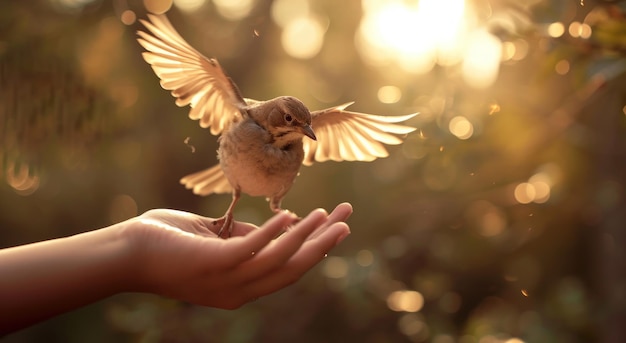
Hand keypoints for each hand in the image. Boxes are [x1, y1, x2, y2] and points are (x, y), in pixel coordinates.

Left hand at [120, 203, 351, 308]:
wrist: (125, 254)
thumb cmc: (167, 243)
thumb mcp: (217, 241)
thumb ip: (246, 238)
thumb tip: (281, 225)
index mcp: (241, 286)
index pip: (287, 269)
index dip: (315, 250)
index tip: (337, 228)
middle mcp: (239, 291)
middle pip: (293, 269)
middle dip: (324, 244)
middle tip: (348, 219)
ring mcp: (226, 281)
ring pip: (279, 262)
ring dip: (306, 237)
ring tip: (328, 214)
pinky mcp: (212, 265)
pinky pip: (251, 250)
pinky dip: (274, 233)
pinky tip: (289, 215)